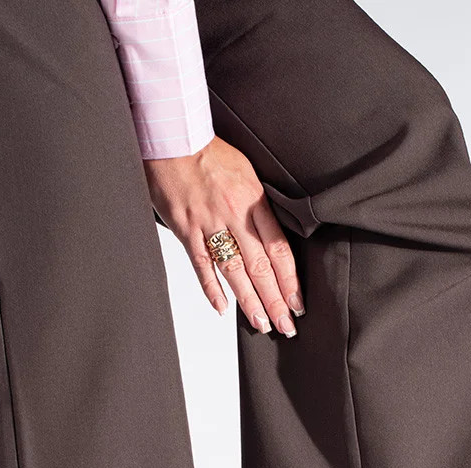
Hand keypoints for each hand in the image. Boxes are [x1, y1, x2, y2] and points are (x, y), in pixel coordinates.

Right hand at [144, 137, 303, 336]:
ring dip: (249, 301)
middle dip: (275, 299)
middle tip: (286, 325)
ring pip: (234, 270)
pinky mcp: (185, 229)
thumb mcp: (246, 172)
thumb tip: (273, 239)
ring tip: (261, 324)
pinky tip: (223, 309)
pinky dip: (212, 289)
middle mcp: (234, 215)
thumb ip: (259, 206)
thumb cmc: (209, 153)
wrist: (172, 137)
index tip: (298, 303)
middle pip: (260, 266)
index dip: (290, 280)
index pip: (278, 249)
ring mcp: (208, 224)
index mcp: (254, 200)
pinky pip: (201, 265)